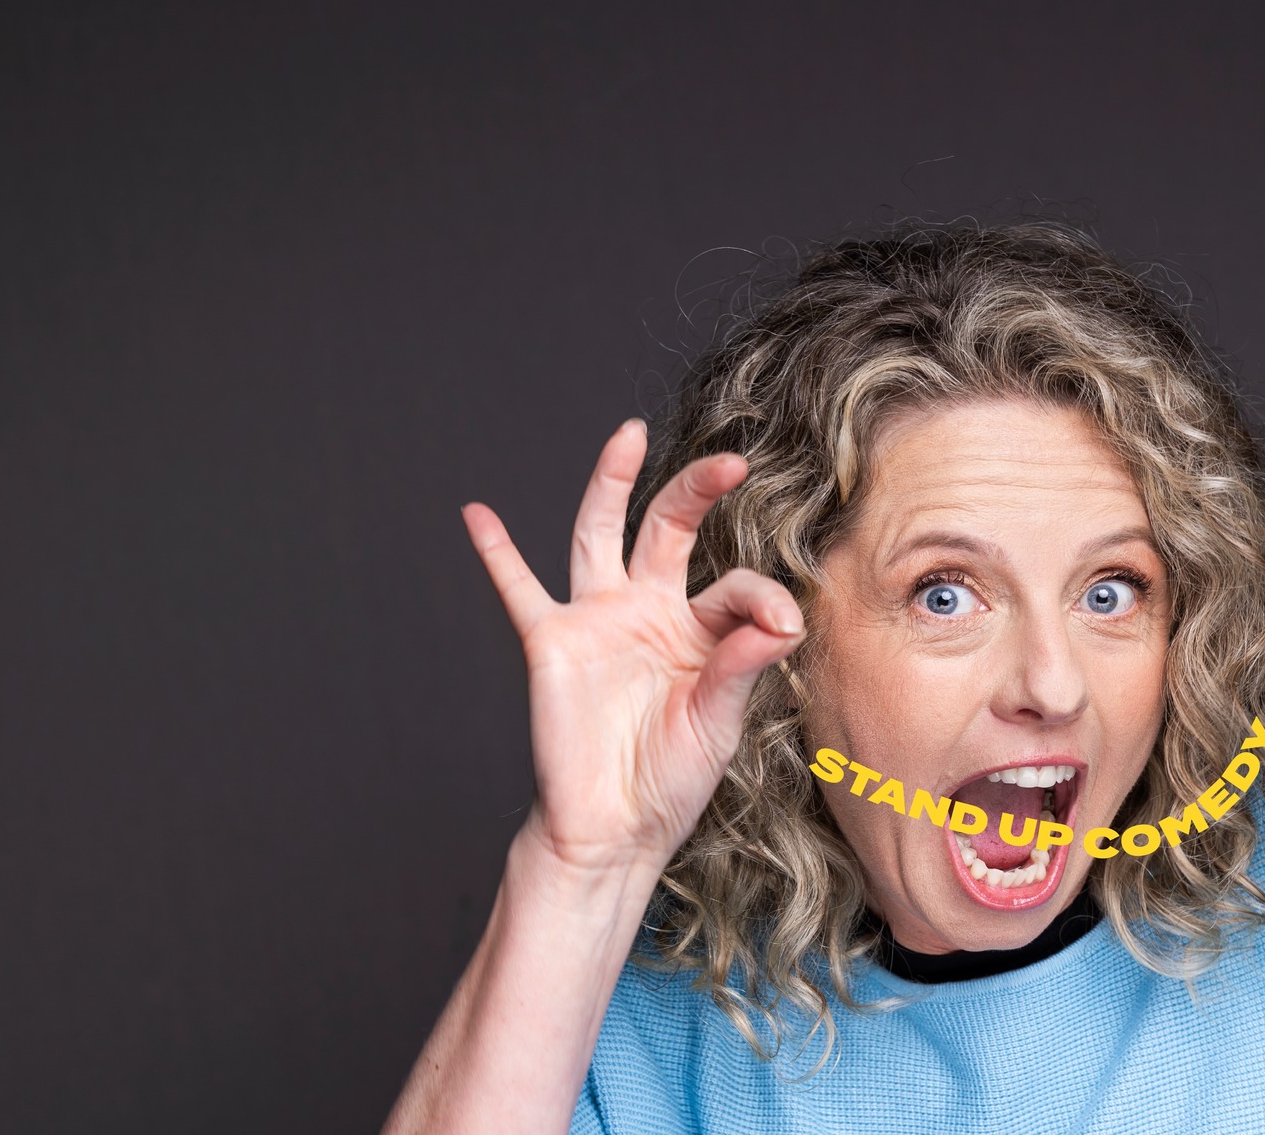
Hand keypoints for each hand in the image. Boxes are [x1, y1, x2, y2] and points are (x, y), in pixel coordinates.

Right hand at [461, 419, 805, 872]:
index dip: (763, 599)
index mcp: (700, 628)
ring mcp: (598, 621)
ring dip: (612, 482)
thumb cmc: (670, 780)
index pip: (733, 586)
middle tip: (730, 462)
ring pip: (601, 535)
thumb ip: (742, 664)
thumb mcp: (720, 722)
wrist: (613, 831)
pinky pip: (519, 589)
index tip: (787, 627)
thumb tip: (782, 615)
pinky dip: (497, 552)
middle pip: (669, 528)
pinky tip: (478, 515)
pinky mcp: (552, 642)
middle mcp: (648, 611)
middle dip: (697, 490)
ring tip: (628, 434)